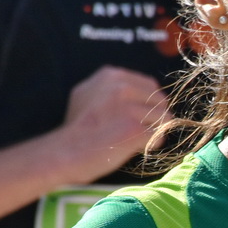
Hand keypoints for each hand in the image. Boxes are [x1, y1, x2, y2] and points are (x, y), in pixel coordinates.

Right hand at [52, 66, 169, 182]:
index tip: (137, 117)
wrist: (64, 153)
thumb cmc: (77, 129)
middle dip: (155, 117)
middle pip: (160, 100)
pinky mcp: (134, 128)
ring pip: (164, 117)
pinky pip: (160, 135)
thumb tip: (140, 95)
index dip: (147, 104)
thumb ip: (111, 89)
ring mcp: (129, 106)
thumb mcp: (87, 95)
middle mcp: (121, 86)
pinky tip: (137, 148)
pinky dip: (152, 144)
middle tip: (139, 131)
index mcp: (111, 75)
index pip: (149, 85)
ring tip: (135, 140)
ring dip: (154, 131)